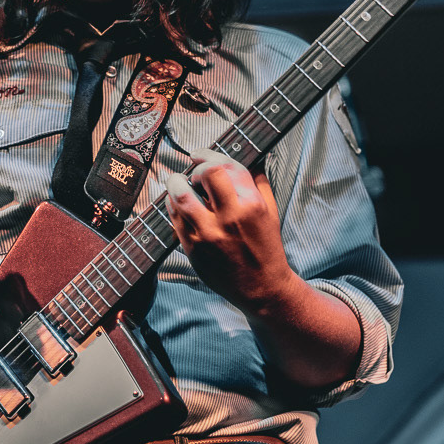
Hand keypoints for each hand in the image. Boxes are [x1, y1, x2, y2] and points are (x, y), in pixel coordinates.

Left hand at [161, 153, 293, 316]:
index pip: (225, 166)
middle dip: (195, 167)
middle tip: (192, 171)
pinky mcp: (193, 249)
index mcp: (251, 205)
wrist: (261, 288)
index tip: (200, 155)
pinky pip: (174, 219)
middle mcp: (229, 218)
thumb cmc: (266, 248)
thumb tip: (247, 157)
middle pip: (204, 175)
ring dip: (175, 183)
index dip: (208, 155)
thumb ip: (258, 181)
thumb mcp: (271, 211)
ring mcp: (208, 235)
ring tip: (176, 181)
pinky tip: (176, 202)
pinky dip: (172, 205)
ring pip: (181, 196)